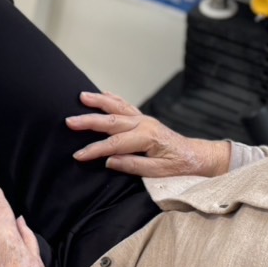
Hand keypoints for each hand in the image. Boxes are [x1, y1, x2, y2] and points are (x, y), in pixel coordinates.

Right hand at [66, 91, 230, 177]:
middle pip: (111, 121)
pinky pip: (127, 106)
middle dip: (88, 121)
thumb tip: (109, 161)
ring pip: (117, 107)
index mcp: (147, 138)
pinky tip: (103, 94)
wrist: (197, 156)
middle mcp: (145, 124)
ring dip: (98, 101)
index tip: (78, 155)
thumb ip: (133, 165)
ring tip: (81, 96)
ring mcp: (145, 119)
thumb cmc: (181, 167)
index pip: (114, 144)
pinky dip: (114, 99)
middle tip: (69, 120)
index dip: (94, 150)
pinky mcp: (146, 120)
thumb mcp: (159, 173)